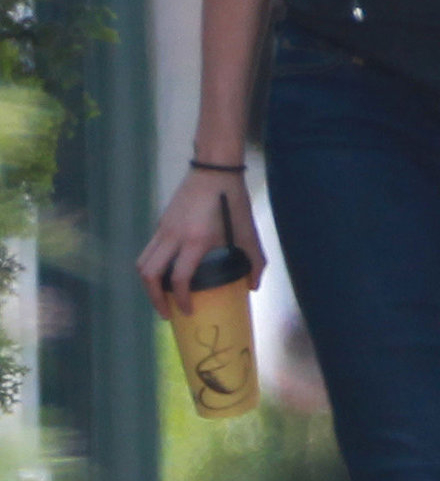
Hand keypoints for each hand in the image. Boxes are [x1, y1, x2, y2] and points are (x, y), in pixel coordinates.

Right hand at [137, 170, 265, 318]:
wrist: (215, 167)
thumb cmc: (233, 198)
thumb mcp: (248, 231)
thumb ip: (255, 261)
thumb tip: (252, 287)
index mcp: (195, 240)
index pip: (179, 278)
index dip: (181, 300)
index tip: (188, 312)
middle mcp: (173, 235)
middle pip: (149, 275)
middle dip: (155, 299)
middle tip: (168, 313)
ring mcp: (164, 227)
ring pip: (143, 262)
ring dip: (149, 284)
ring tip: (163, 297)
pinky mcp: (162, 221)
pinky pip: (150, 249)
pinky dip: (153, 266)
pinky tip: (168, 273)